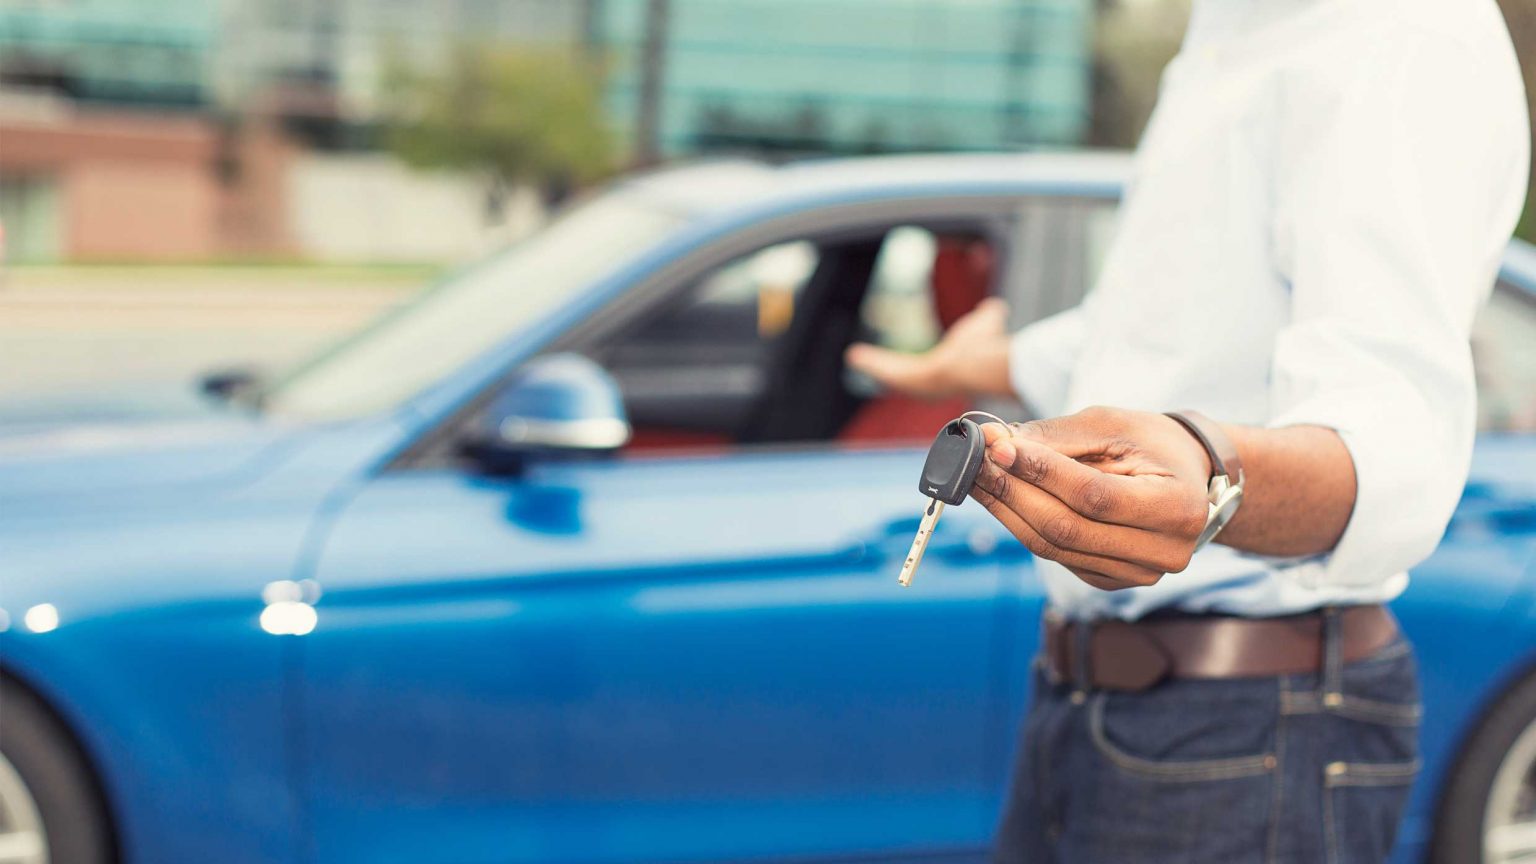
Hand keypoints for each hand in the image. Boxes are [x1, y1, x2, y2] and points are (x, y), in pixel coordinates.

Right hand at [844, 298, 1013, 398]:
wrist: (976, 367)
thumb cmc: (984, 348)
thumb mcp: (986, 323)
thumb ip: (989, 315)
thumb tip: (996, 306)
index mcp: (949, 370)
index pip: (930, 368)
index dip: (920, 366)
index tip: (910, 363)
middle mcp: (931, 379)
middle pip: (903, 373)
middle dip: (886, 366)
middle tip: (870, 358)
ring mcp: (916, 382)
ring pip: (891, 372)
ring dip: (874, 365)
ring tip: (855, 356)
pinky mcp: (905, 378)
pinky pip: (885, 370)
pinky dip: (870, 364)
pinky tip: (854, 355)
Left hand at [970, 406, 1214, 591]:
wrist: (1190, 478)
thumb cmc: (1152, 444)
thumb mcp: (1112, 425)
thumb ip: (1056, 437)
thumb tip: (995, 442)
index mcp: (1176, 507)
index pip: (1093, 495)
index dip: (1041, 472)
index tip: (997, 446)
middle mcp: (1163, 551)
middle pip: (1066, 528)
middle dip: (1011, 491)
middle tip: (974, 461)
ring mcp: (1138, 573)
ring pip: (1054, 547)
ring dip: (1006, 510)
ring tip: (977, 476)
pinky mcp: (1112, 581)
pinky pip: (1056, 556)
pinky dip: (1023, 525)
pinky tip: (1002, 498)